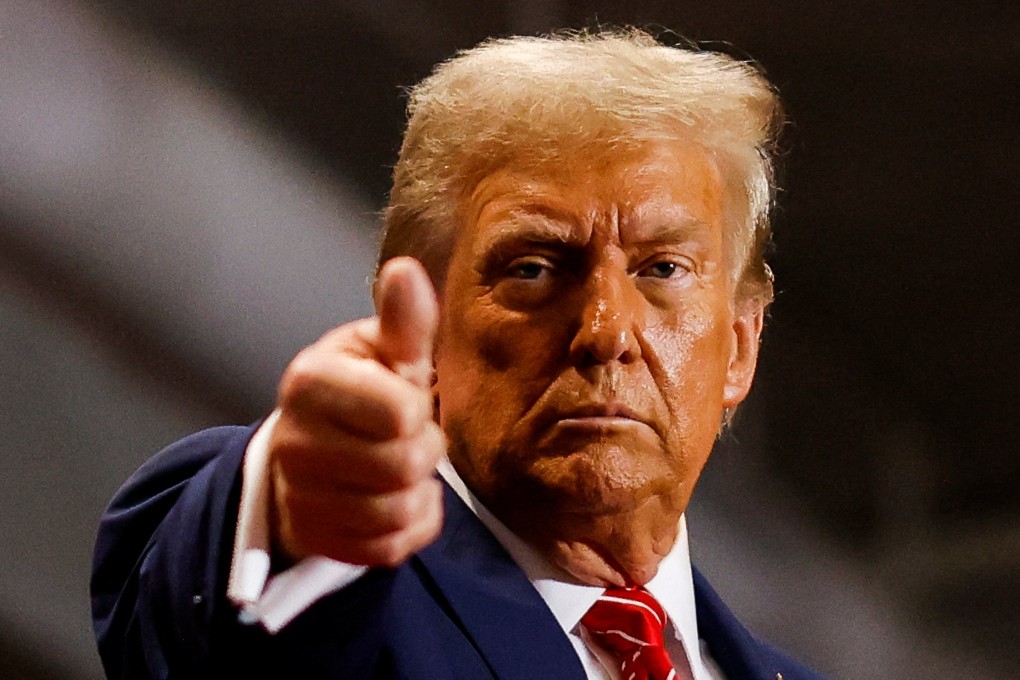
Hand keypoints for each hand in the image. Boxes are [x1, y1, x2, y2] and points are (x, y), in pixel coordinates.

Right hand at [268, 257, 444, 566]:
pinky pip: (390, 548)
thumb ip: (402, 320)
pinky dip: (411, 526)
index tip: (406, 401)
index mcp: (309, 379)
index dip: (418, 409)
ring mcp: (298, 495)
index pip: (399, 412)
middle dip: (425, 452)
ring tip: (402, 467)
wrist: (314, 448)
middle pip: (403, 465)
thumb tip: (405, 271)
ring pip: (397, 512)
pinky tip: (397, 500)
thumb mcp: (383, 350)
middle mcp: (293, 439)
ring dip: (418, 491)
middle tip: (410, 437)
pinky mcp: (316, 538)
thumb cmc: (362, 390)